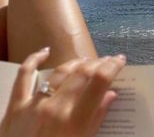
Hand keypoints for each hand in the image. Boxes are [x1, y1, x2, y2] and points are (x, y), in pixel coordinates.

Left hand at [0, 48, 125, 136]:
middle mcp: (55, 106)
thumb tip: (111, 94)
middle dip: (98, 63)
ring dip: (76, 62)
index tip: (120, 59)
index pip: (99, 82)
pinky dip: (34, 60)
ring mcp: (33, 103)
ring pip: (59, 71)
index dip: (112, 67)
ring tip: (87, 60)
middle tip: (107, 60)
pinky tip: (45, 51)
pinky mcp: (16, 104)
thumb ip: (97, 118)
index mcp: (74, 120)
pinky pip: (24, 75)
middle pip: (82, 73)